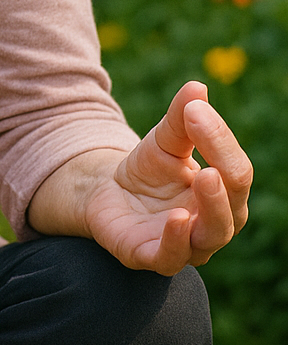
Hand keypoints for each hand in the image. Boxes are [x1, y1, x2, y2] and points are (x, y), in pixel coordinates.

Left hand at [81, 81, 252, 274]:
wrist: (107, 192)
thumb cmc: (148, 169)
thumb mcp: (164, 139)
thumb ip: (181, 117)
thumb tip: (197, 87)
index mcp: (225, 194)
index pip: (236, 171)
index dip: (220, 141)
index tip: (196, 110)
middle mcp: (214, 225)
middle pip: (233, 209)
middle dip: (225, 185)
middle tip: (212, 162)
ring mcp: (186, 245)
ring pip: (210, 237)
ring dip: (211, 209)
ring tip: (205, 177)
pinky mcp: (152, 257)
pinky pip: (171, 257)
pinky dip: (175, 241)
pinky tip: (175, 218)